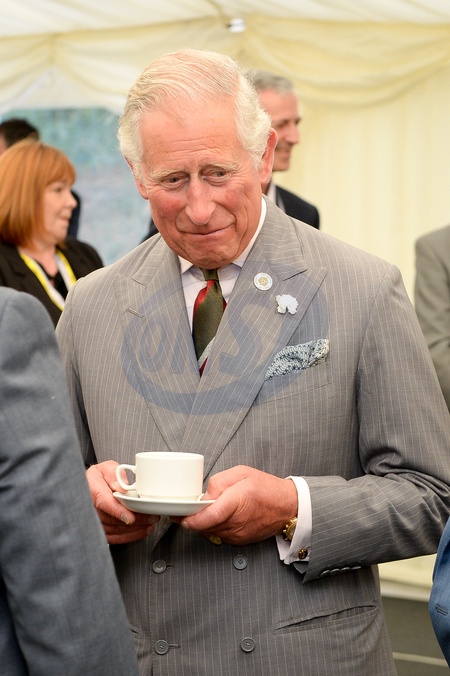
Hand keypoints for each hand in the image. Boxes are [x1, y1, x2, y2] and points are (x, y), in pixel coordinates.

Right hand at [86, 461, 158, 544]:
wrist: (88, 488)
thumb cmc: (98, 478)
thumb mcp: (105, 468)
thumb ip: (113, 474)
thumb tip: (121, 487)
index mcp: (91, 489)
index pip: (103, 502)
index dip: (117, 511)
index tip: (130, 518)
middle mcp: (90, 508)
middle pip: (112, 519)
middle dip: (134, 520)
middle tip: (151, 517)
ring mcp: (93, 521)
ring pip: (114, 530)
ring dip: (134, 529)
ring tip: (150, 522)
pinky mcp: (99, 530)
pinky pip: (113, 538)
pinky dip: (129, 536)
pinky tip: (142, 530)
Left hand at [179, 465, 297, 544]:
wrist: (287, 506)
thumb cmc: (266, 487)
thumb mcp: (241, 472)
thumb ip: (219, 482)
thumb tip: (204, 496)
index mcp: (236, 502)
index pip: (208, 517)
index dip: (190, 519)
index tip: (178, 516)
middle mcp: (236, 522)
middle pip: (204, 526)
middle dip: (193, 519)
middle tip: (186, 508)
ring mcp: (238, 534)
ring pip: (210, 532)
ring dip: (203, 523)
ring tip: (204, 510)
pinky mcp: (239, 541)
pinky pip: (219, 535)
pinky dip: (213, 527)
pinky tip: (217, 516)